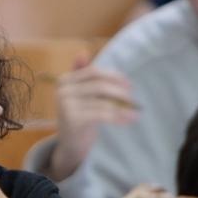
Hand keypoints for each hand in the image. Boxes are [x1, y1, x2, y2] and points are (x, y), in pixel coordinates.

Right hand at [46, 56, 138, 178]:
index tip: (128, 84)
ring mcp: (66, 106)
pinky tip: (129, 120)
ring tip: (135, 112)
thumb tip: (82, 51)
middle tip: (133, 99)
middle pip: (99, 85)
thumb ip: (82, 74)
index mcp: (64, 80)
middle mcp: (62, 91)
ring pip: (102, 101)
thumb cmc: (79, 117)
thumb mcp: (81, 94)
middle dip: (119, 91)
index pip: (93, 72)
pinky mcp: (73, 120)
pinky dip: (118, 116)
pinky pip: (102, 114)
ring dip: (123, 106)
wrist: (70, 145)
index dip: (113, 76)